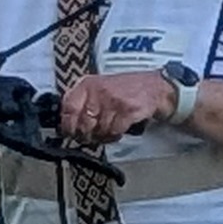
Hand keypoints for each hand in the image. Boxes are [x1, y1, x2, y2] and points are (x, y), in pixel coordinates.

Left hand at [59, 70, 175, 143]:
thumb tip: (67, 123)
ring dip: (102, 137)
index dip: (67, 125)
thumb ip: (82, 101)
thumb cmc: (126, 89)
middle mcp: (99, 91)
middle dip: (85, 136)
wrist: (155, 87)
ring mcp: (113, 101)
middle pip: (83, 123)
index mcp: (88, 84)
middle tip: (89, 139)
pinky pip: (114, 132)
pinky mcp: (127, 111)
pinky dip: (114, 136)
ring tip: (106, 134)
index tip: (69, 133)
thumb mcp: (100, 87)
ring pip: (99, 130)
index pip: (68, 107)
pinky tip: (117, 132)